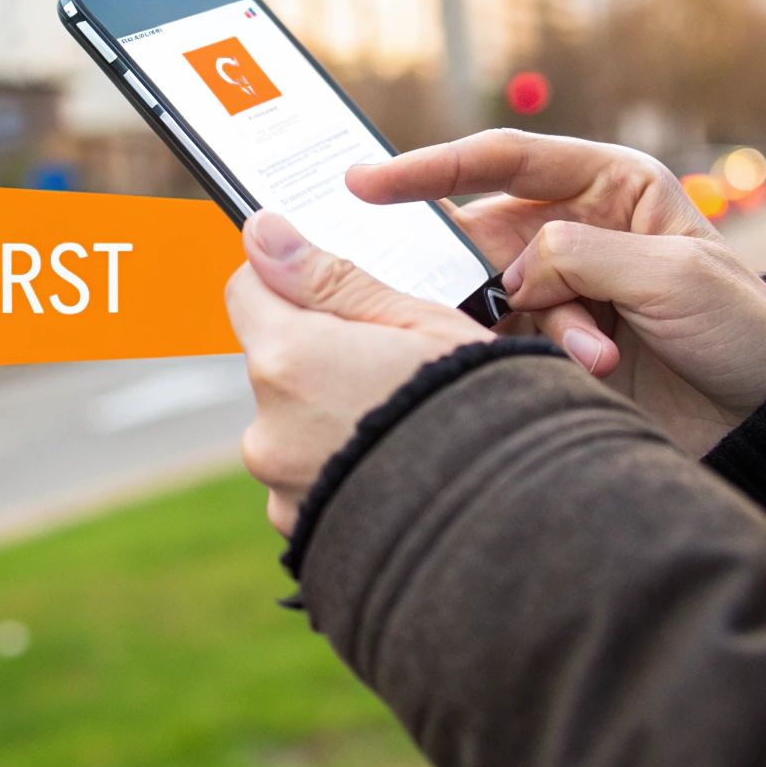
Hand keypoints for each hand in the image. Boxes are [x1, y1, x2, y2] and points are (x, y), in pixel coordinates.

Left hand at [226, 211, 491, 534]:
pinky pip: (310, 486)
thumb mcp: (421, 323)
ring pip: (294, 429)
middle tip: (397, 370)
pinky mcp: (301, 533)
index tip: (335, 293)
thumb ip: (332, 278)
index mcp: (290, 360)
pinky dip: (343, 475)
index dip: (291, 283)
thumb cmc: (480, 408)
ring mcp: (280, 490)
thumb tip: (262, 233)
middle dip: (323, 359)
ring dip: (332, 423)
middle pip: (277, 366)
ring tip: (407, 430)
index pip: (247, 292)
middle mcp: (267, 430)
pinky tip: (399, 474)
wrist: (518, 520)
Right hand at [348, 129, 765, 455]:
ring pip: (495, 296)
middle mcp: (577, 229)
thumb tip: (514, 271)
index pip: (505, 159)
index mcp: (610, 184)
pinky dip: (533, 359)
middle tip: (498, 306)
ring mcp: (565, 290)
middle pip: (487, 235)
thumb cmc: (740, 329)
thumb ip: (582, 256)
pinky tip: (587, 374)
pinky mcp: (557, 346)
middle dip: (484, 273)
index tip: (365, 184)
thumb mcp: (671, 275)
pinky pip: (510, 342)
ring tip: (595, 356)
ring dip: (534, 328)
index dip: (432, 168)